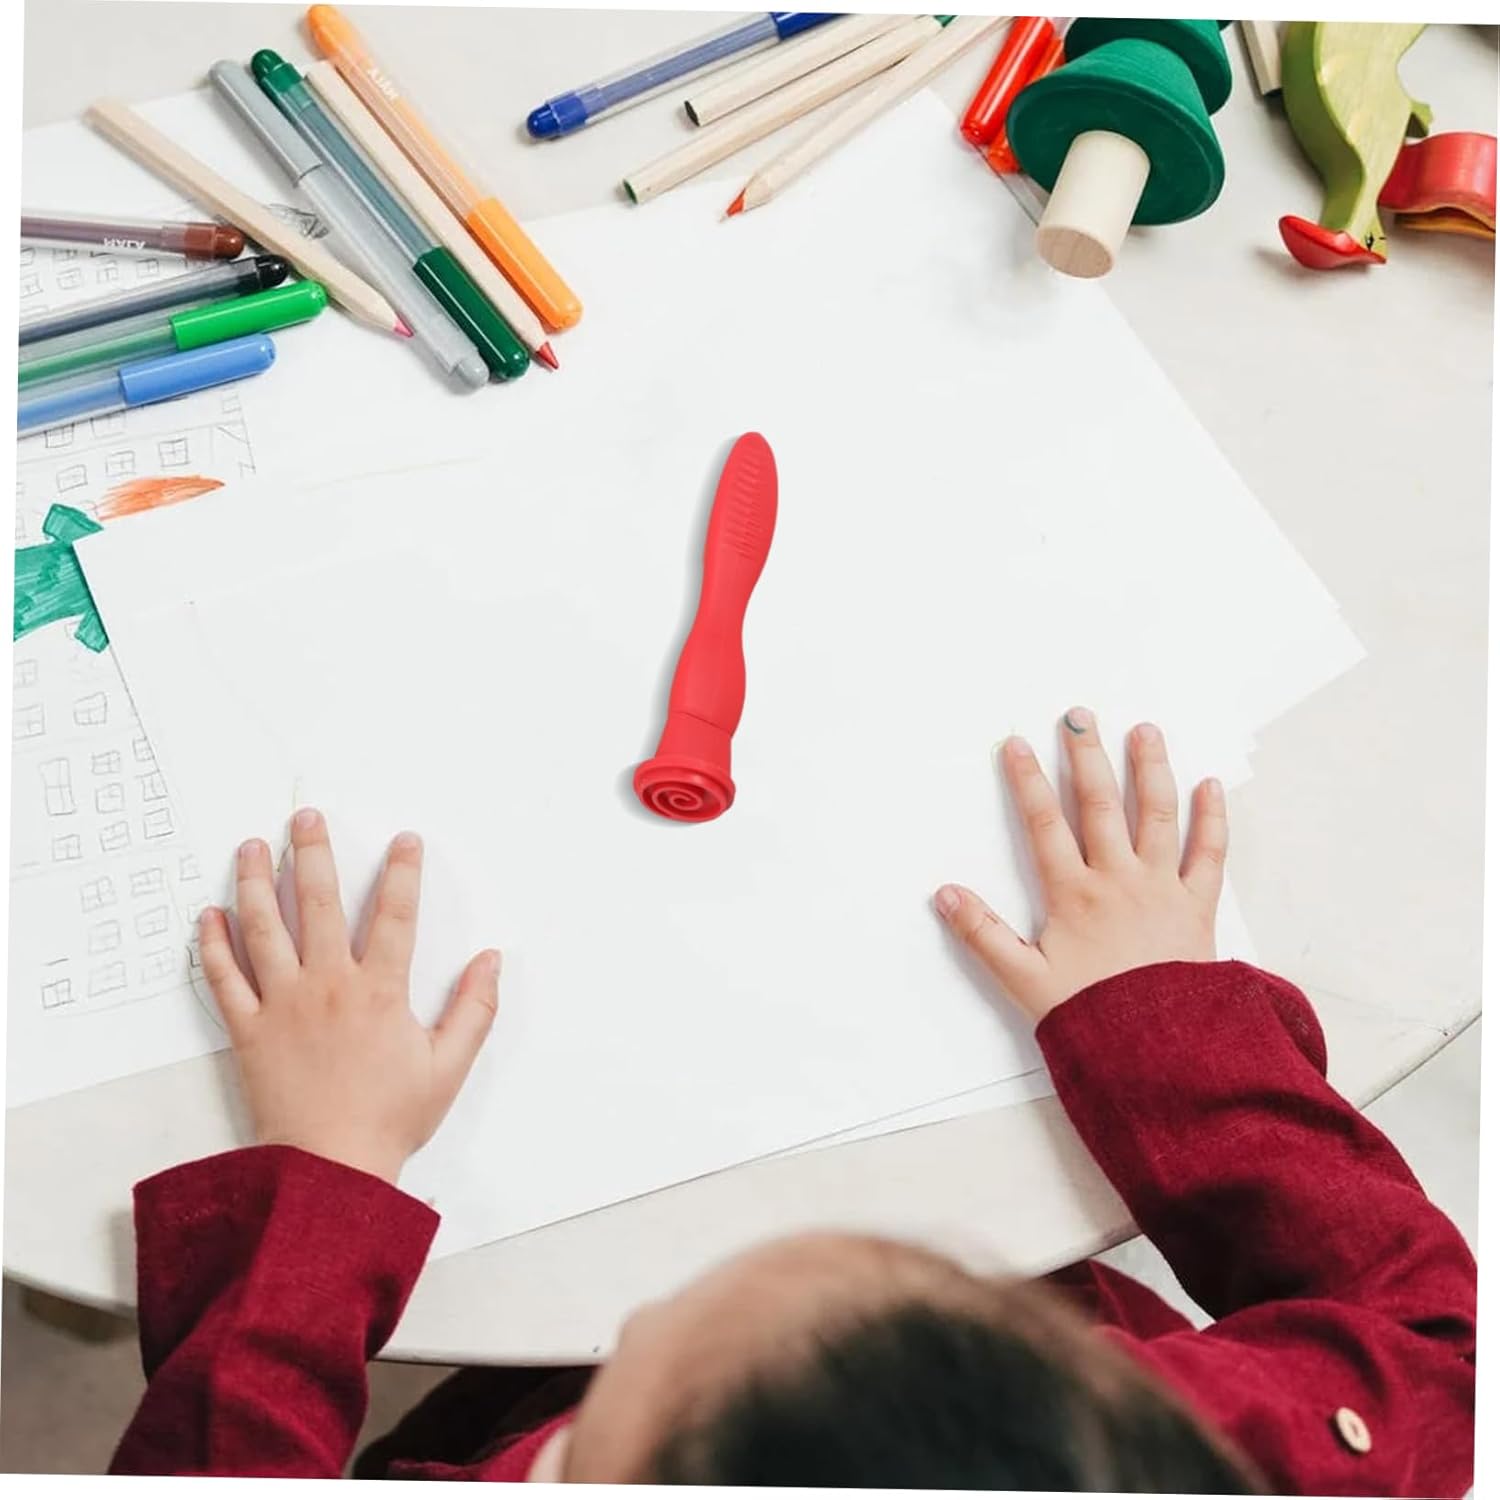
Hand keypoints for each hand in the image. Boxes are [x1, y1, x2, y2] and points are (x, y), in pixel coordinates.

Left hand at [198, 808, 499, 1183]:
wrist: (329, 1170)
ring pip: (264, 929)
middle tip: (307, 817)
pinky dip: (213, 945)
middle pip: (320, 904)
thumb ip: (474, 1009)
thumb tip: (490, 960)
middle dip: (315, 853)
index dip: (403, 873)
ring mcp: (283, 1005)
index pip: (395, 915)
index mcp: (380, 992)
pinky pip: (224, 980)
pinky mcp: (249, 1031)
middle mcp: (328, 986)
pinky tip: (208, 916)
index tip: (405, 840)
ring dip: (256, 882)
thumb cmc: (389, 1120)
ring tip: (252, 846)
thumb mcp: (448, 1067)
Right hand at [935, 708, 1225, 1022]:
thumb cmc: (1092, 1017)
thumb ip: (982, 934)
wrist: (1161, 1052)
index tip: (1017, 744)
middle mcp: (1118, 880)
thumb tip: (943, 894)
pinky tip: (1209, 786)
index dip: (1027, 782)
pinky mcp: (1199, 906)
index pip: (1044, 824)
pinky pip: (1209, 854)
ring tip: (1144, 730)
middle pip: (1099, 805)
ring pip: (1156, 815)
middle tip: (1079, 716)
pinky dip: (1211, 818)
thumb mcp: (1023, 980)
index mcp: (1073, 894)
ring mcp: (1162, 889)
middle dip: (1086, 757)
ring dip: (1150, 769)